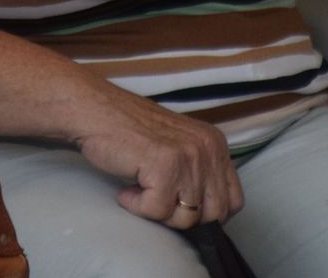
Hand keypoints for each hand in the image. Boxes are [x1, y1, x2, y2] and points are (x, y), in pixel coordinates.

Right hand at [74, 90, 243, 229]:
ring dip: (156, 211)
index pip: (233, 201)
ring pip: (186, 218)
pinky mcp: (164, 166)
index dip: (207, 213)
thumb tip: (207, 216)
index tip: (181, 207)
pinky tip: (126, 189)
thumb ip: (198, 172)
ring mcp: (188, 156)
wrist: (94, 110)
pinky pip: (157, 211)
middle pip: (213, 215)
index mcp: (215, 144)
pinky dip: (136, 207)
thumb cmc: (128, 130)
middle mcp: (208, 148)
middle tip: (155, 198)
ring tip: (138, 189)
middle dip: (182, 217)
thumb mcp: (177, 146)